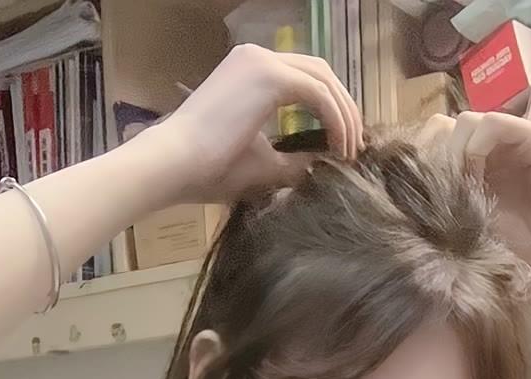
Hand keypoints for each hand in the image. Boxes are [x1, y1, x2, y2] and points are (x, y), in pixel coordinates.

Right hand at [153, 44, 362, 204]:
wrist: (175, 164)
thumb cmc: (209, 169)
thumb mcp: (262, 163)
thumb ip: (294, 158)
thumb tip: (322, 163)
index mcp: (251, 72)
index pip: (304, 79)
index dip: (331, 109)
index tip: (342, 144)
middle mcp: (256, 57)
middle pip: (319, 72)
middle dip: (344, 108)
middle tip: (355, 145)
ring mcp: (261, 62)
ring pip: (323, 79)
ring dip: (344, 115)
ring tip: (350, 151)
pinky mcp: (268, 75)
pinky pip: (318, 92)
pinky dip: (335, 119)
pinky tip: (339, 147)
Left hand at [416, 111, 530, 278]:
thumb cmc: (510, 242)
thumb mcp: (463, 214)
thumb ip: (441, 191)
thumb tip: (400, 182)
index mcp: (476, 152)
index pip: (435, 132)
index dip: (422, 156)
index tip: (419, 191)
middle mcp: (494, 137)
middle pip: (445, 123)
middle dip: (436, 156)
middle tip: (439, 193)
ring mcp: (516, 133)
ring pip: (466, 120)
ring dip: (456, 155)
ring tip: (461, 190)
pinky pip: (494, 124)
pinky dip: (478, 149)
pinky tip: (477, 180)